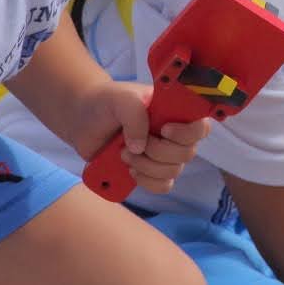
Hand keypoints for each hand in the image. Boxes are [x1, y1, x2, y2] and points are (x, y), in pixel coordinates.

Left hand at [81, 81, 210, 194]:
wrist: (83, 118)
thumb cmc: (106, 101)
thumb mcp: (120, 99)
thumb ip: (134, 115)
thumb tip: (140, 147)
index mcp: (174, 112)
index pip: (201, 126)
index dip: (187, 133)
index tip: (164, 130)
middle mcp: (173, 134)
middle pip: (187, 154)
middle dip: (157, 152)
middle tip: (131, 144)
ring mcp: (163, 154)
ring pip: (173, 172)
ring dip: (147, 167)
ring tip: (124, 154)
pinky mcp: (150, 171)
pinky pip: (162, 185)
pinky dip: (147, 181)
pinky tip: (131, 171)